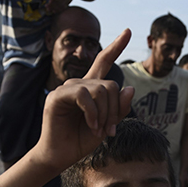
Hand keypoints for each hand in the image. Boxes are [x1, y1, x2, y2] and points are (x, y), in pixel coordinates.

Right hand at [33, 29, 133, 173]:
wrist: (60, 155)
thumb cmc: (81, 140)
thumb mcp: (108, 124)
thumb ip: (119, 108)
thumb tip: (130, 88)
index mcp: (91, 88)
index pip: (104, 62)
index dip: (116, 47)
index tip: (129, 31)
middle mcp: (79, 84)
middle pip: (110, 84)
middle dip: (115, 109)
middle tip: (110, 131)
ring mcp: (67, 88)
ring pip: (99, 89)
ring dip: (105, 113)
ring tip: (99, 130)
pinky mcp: (57, 96)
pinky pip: (83, 94)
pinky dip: (92, 112)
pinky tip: (92, 125)